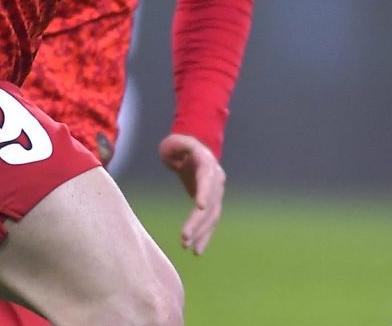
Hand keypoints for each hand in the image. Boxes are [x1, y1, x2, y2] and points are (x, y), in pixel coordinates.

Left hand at [159, 133, 226, 254]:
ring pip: (212, 216)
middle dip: (198, 221)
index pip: (207, 180)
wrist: (194, 152)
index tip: (200, 207)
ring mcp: (216, 193)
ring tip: (187, 248)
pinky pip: (210, 222)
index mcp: (207, 164)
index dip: (204, 193)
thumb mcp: (175, 141)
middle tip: (184, 238)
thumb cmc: (180, 146)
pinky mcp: (211, 204)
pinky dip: (204, 237)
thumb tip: (177, 154)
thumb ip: (176, 145)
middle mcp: (216, 180)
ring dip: (201, 232)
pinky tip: (196, 251)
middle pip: (210, 203)